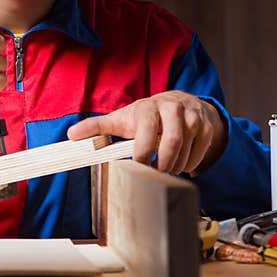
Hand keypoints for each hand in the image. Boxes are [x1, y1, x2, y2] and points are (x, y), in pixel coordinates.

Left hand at [66, 91, 226, 174]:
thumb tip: (70, 135)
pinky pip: (199, 155)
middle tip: (155, 174)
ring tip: (166, 168)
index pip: (146, 131)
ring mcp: (192, 117)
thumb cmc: (146, 116)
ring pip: (185, 152)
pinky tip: (181, 163)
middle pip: (171, 142)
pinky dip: (189, 165)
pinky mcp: (206, 127)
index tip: (138, 167)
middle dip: (163, 164)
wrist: (182, 103)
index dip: (142, 152)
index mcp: (148, 108)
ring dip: (175, 167)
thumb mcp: (122, 119)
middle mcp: (172, 109)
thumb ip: (97, 127)